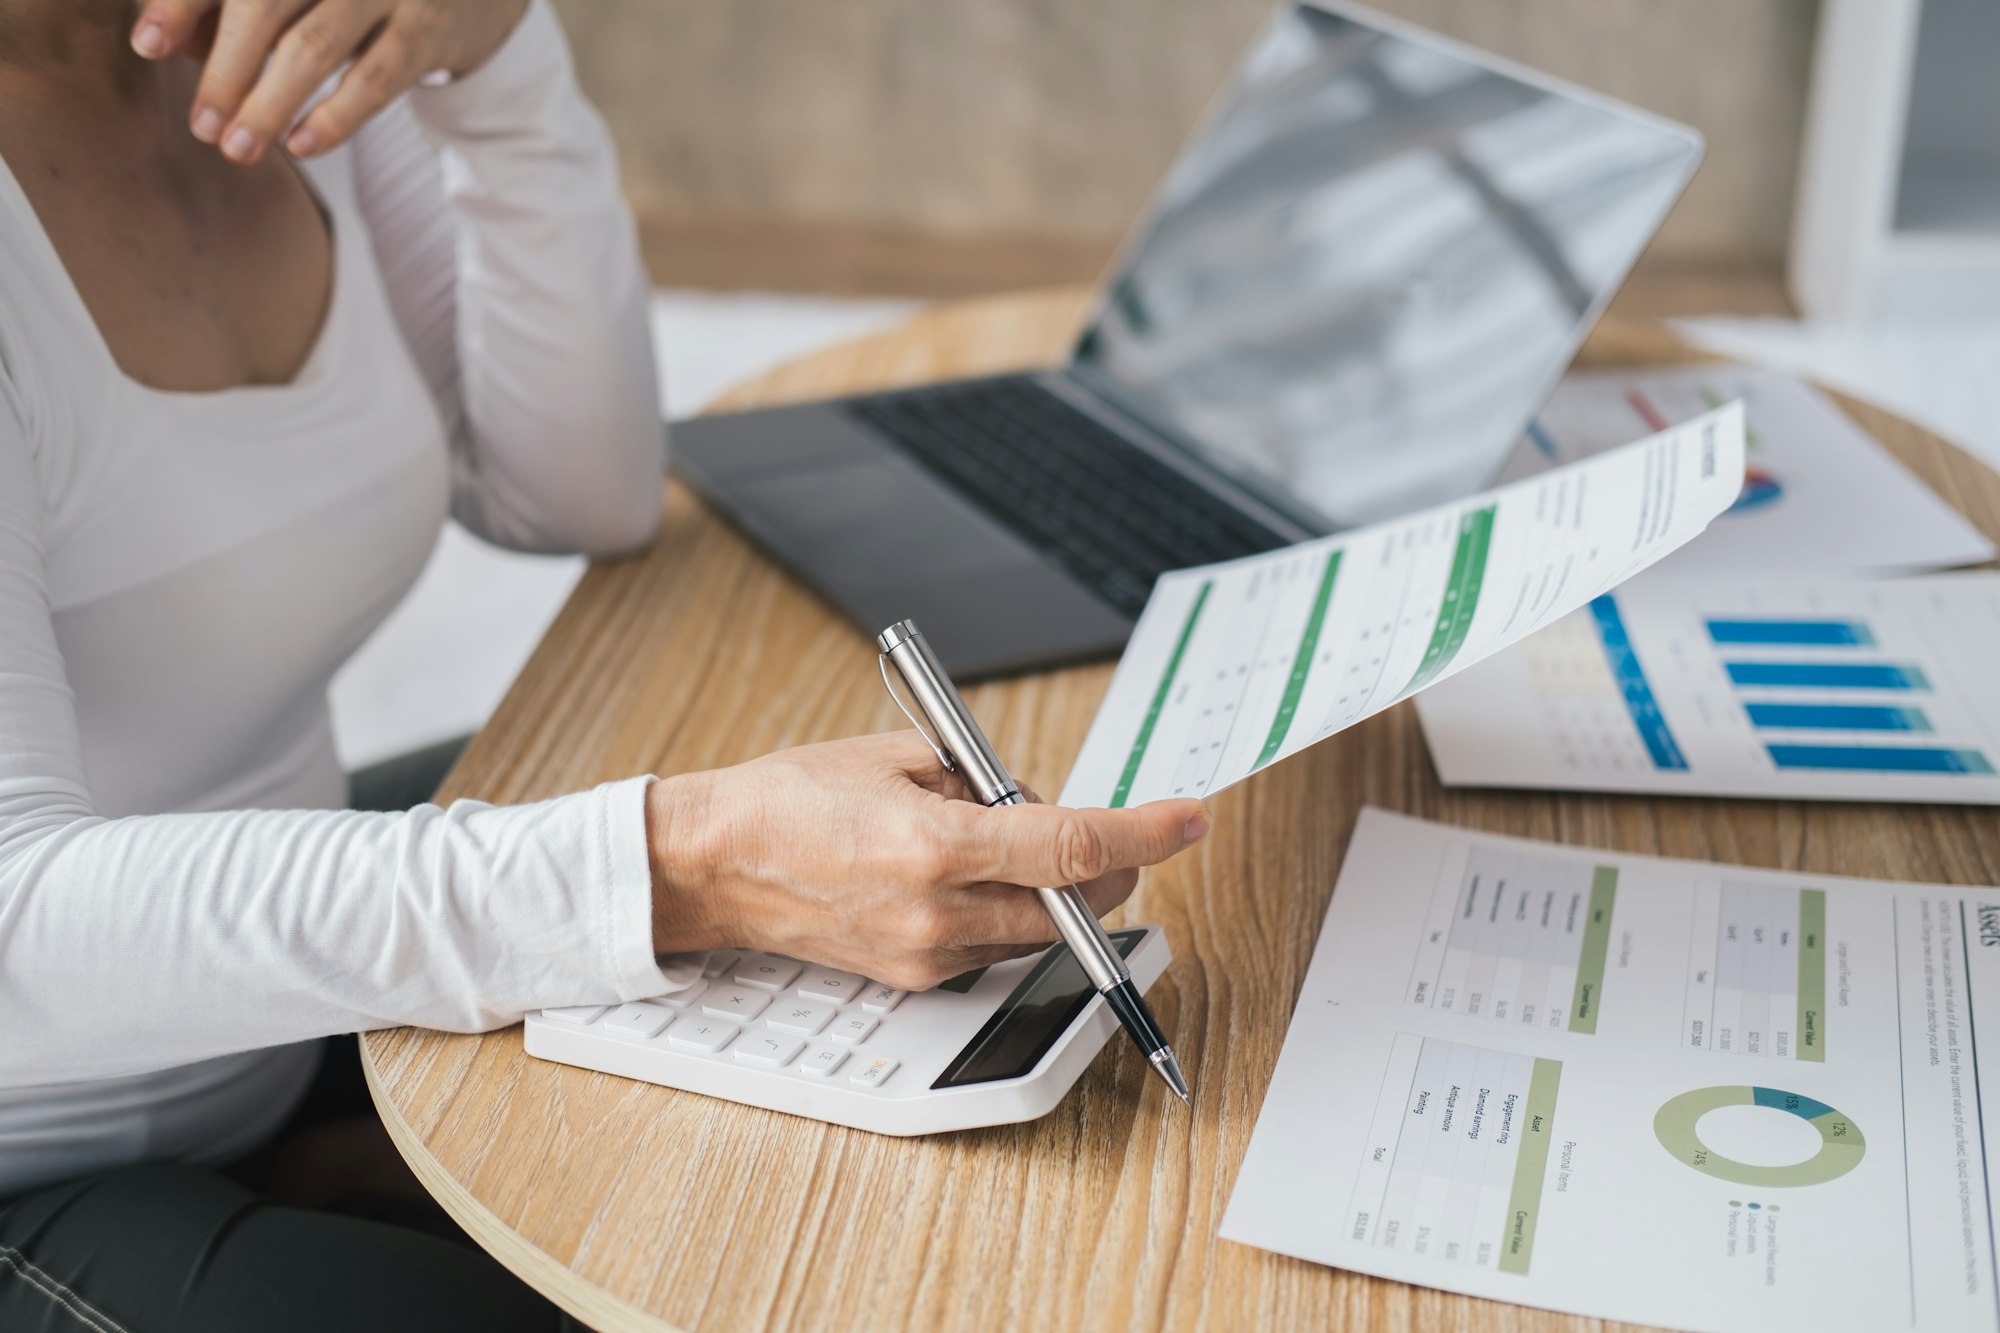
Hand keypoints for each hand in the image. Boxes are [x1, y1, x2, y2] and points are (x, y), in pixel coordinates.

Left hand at [128, 0, 531, 164]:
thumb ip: (242, 2)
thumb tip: (171, 43)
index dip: (183, 4)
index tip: (146, 45)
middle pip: (265, 3)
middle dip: (226, 68)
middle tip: (201, 125)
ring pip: (315, 45)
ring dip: (270, 103)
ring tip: (238, 149)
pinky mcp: (430, 27)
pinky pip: (375, 78)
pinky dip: (335, 117)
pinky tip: (301, 145)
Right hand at [645, 732, 1210, 991]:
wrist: (717, 866)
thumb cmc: (792, 800)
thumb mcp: (897, 756)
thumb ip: (982, 781)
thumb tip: (1041, 801)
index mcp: (935, 843)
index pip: (1072, 847)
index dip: (1144, 834)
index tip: (1186, 819)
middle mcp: (938, 910)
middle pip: (1074, 904)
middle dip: (1108, 869)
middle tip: (1109, 834)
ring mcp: (927, 954)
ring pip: (1040, 932)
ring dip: (1053, 892)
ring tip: (1003, 846)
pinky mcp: (915, 978)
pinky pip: (995, 948)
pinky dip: (1006, 912)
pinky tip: (967, 879)